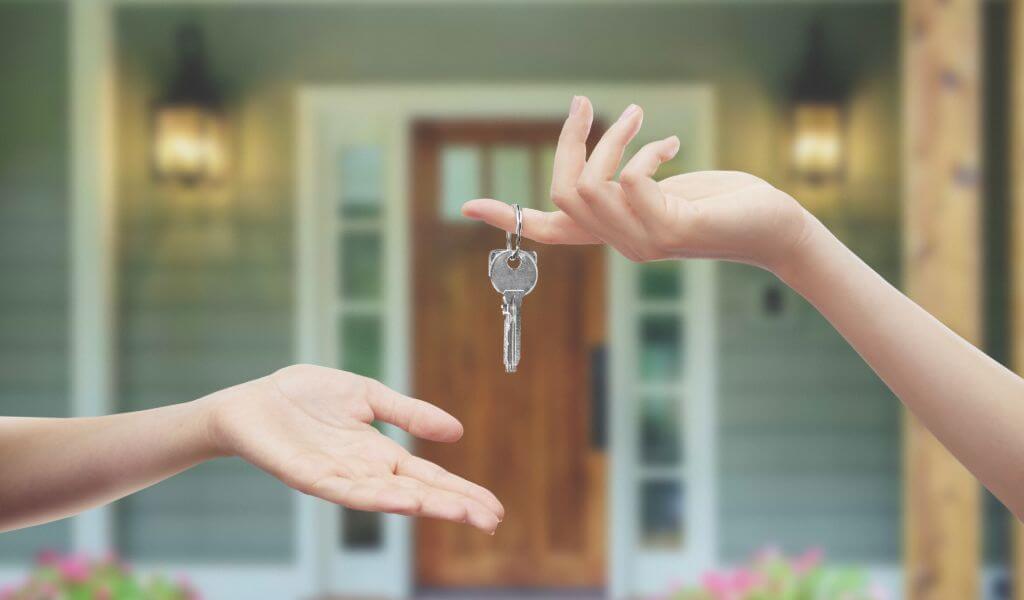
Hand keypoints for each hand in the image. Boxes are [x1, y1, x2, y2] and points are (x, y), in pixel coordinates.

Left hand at [204, 364, 503, 533]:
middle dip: (454, 506)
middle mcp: (364, 472)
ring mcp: (339, 478)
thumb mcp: (368, 396)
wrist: (252, 402)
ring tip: (459, 513)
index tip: (493, 508)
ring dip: (425, 506)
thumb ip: (408, 413)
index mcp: (380, 454)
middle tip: (491, 521)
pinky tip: (404, 500)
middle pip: (418, 494)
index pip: (429, 478)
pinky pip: (347, 492)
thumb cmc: (305, 398)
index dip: (461, 492)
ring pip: (389, 499)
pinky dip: (378, 497)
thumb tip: (457, 431)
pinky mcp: (310, 477)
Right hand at [462, 96, 814, 272]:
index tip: (467, 208)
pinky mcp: (670, 230)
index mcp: (613, 233)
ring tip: (637, 117)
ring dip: (612, 140)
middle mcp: (621, 244)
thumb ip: (628, 185)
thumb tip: (604, 169)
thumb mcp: (664, 191)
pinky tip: (670, 145)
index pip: (549, 231)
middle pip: (562, 193)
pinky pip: (629, 183)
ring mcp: (643, 242)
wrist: (772, 228)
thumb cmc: (722, 205)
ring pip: (592, 187)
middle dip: (570, 142)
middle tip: (584, 107)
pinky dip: (643, 154)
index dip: (507, 217)